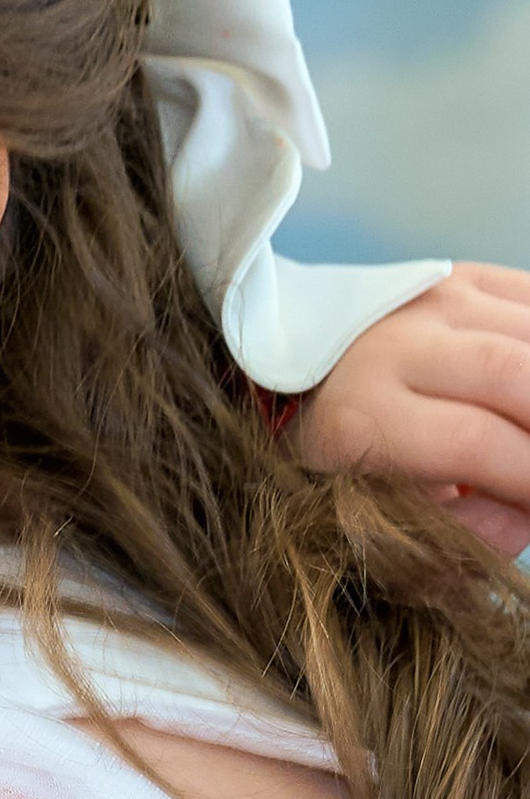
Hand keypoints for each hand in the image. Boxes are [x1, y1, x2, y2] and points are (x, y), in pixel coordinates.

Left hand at [296, 265, 529, 557]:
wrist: (293, 370)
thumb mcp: (375, 507)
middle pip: (514, 376)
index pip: (474, 442)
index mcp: (360, 415)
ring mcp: (432, 301)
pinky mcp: (463, 277)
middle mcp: (395, 345)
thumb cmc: (338, 456)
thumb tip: (525, 520)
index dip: (529, 477)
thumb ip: (460, 522)